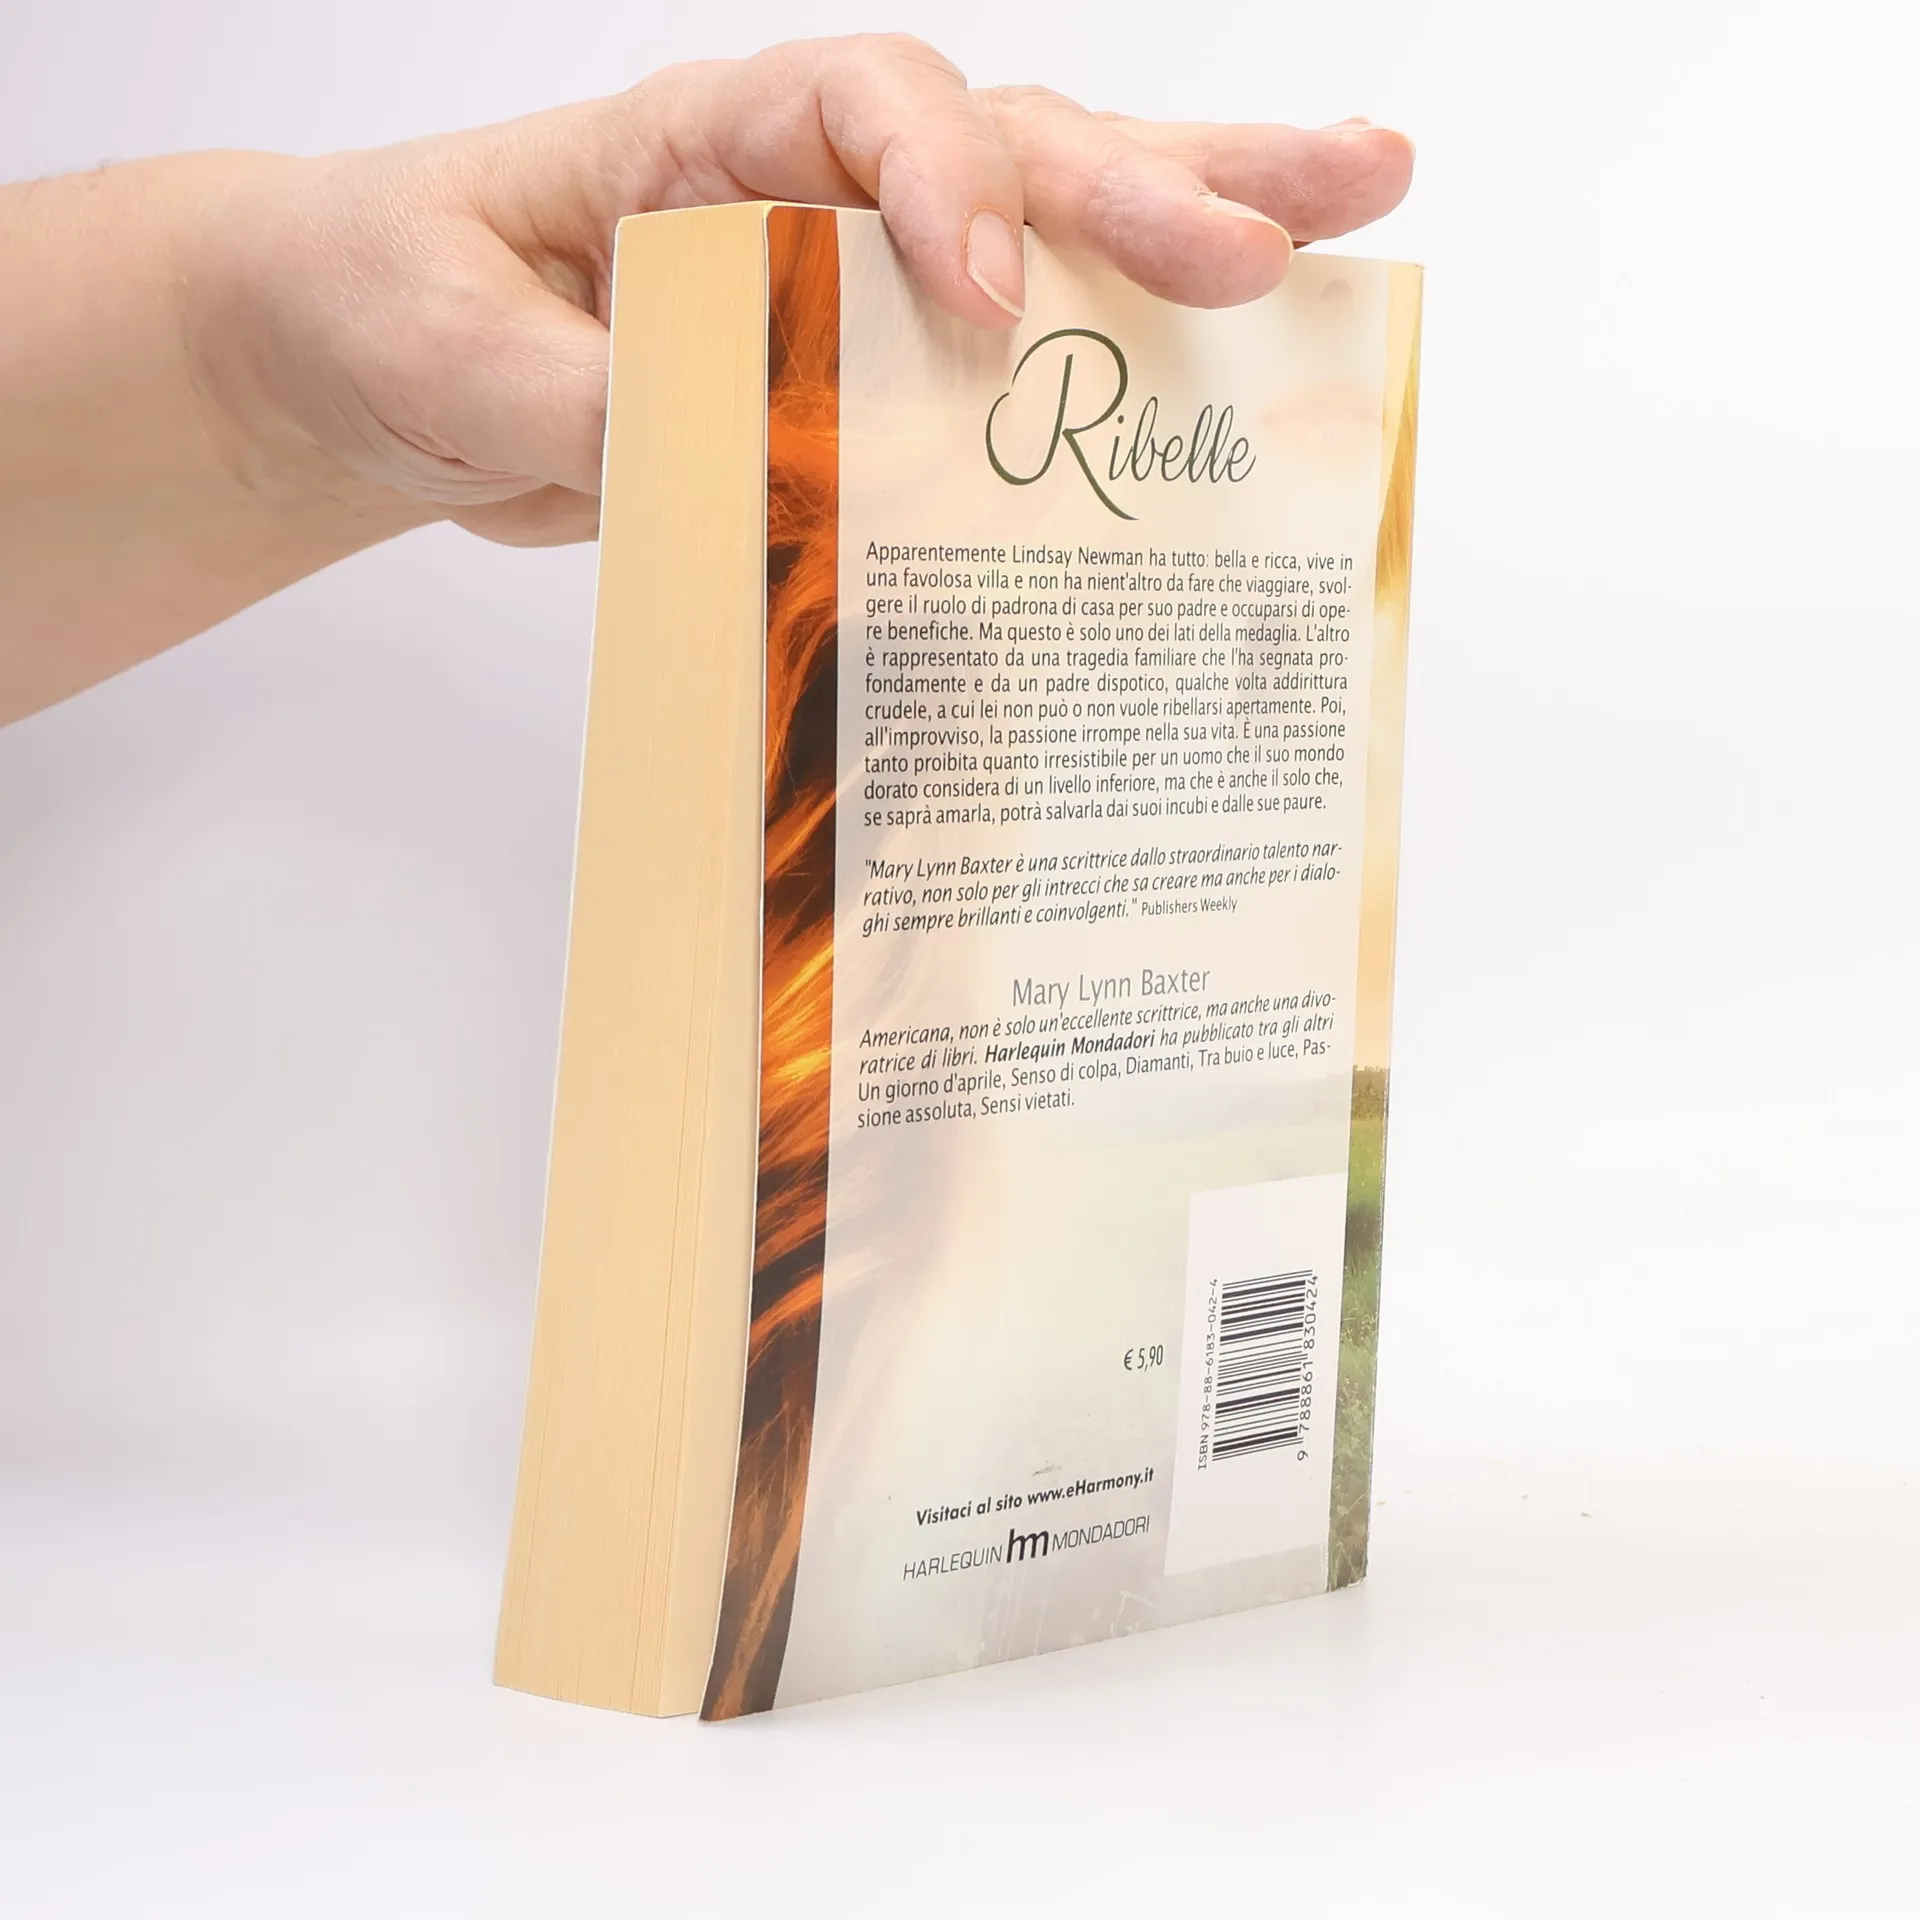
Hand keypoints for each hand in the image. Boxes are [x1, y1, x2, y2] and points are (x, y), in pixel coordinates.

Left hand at [183, 35, 1413, 549]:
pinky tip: (1236, 363)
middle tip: (1295, 228)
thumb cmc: (398, 304)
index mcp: (706, 138)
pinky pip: (1015, 353)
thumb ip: (590, 404)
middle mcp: (810, 184)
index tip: (984, 297)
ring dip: (1203, 215)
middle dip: (1155, 184)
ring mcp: (856, 274)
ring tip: (1359, 208)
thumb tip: (750, 469)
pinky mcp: (869, 369)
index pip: (862, 111)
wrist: (384, 367)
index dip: (943, 187)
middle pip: (1012, 144)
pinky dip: (1121, 355)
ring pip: (1051, 221)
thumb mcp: (450, 356)